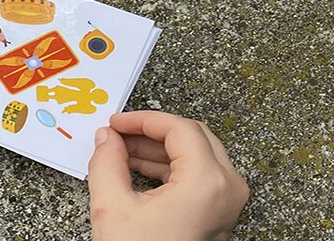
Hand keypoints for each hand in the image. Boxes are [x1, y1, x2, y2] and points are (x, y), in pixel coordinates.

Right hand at [87, 111, 248, 240]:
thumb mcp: (113, 210)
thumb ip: (106, 164)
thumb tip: (105, 139)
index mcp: (207, 182)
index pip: (180, 128)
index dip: (144, 120)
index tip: (116, 122)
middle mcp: (227, 187)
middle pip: (192, 137)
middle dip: (152, 133)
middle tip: (119, 134)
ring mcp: (228, 201)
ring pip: (197, 155)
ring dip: (159, 150)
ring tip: (121, 152)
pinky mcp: (221, 213)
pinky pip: (198, 176)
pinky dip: (170, 169)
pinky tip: (138, 170)